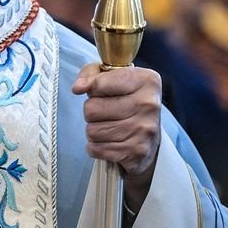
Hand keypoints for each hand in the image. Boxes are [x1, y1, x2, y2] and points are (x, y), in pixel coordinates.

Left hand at [72, 63, 161, 207]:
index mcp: (146, 80)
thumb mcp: (111, 77)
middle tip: (104, 112)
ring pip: (92, 131)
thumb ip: (90, 75)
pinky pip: (97, 149)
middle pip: (91, 109)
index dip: (93, 89)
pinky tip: (110, 141)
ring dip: (93, 130)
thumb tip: (78, 88)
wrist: (150, 135)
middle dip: (91, 111)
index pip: (100, 83)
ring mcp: (145, 130)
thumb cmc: (126, 100)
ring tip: (107, 127)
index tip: (100, 92)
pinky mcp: (137, 152)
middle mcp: (149, 104)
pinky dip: (97, 147)